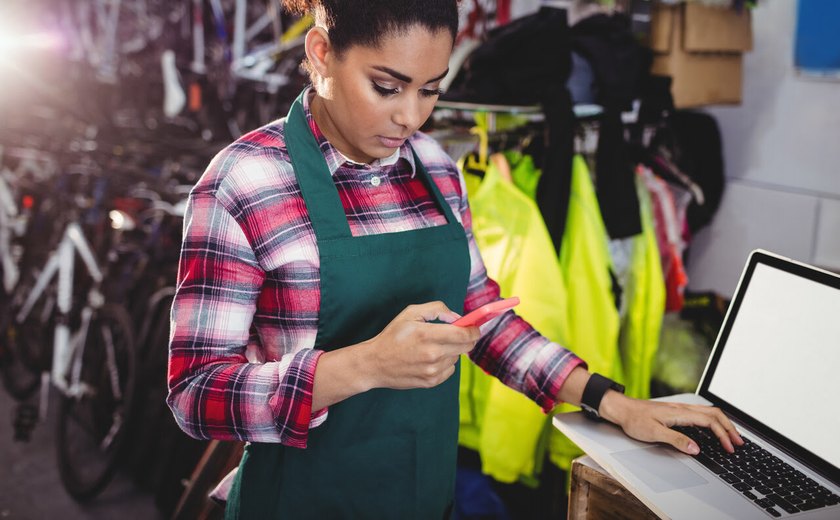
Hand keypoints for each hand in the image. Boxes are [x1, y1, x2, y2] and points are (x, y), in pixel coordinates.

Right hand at [361, 301, 480, 389]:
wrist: (375, 364)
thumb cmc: (393, 336)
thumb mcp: (411, 313)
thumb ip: (437, 309)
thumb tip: (456, 317)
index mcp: (427, 334)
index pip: (464, 334)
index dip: (474, 329)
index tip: (474, 326)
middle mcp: (433, 354)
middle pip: (466, 346)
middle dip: (466, 338)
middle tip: (457, 333)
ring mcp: (433, 370)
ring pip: (457, 357)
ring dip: (452, 350)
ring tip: (434, 347)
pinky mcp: (431, 381)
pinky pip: (450, 369)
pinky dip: (445, 362)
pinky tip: (430, 359)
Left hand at [599, 391, 744, 454]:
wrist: (622, 409)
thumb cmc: (634, 420)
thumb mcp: (654, 433)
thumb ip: (676, 440)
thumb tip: (696, 448)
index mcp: (680, 413)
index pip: (710, 421)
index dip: (723, 434)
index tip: (729, 447)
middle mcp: (683, 408)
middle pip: (714, 414)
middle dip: (730, 428)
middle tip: (739, 443)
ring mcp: (680, 409)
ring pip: (709, 412)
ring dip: (723, 423)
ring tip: (732, 436)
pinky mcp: (676, 411)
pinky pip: (701, 413)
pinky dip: (713, 420)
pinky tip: (714, 428)